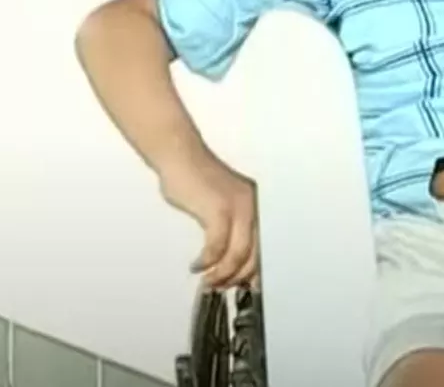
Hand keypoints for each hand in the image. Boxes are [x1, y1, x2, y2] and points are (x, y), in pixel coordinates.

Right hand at [158, 154, 258, 287]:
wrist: (180, 156)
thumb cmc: (195, 180)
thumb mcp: (219, 203)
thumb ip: (228, 226)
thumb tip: (226, 257)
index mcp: (255, 205)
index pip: (264, 245)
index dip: (255, 269)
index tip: (244, 285)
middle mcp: (252, 206)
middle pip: (255, 253)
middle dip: (238, 276)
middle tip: (222, 287)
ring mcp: (238, 207)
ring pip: (239, 254)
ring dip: (223, 274)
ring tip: (209, 281)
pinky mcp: (218, 209)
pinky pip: (218, 247)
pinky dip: (208, 261)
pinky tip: (198, 266)